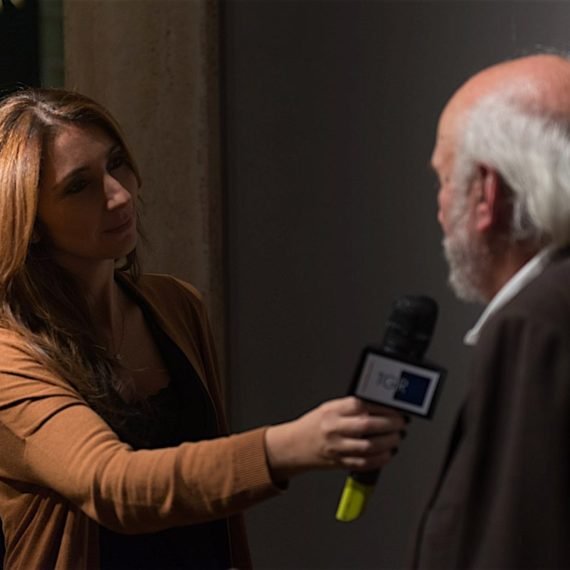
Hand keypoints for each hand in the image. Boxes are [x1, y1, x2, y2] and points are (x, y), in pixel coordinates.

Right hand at [264, 396, 406, 481]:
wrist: (293, 447)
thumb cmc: (313, 425)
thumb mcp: (328, 408)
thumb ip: (351, 406)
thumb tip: (379, 405)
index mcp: (332, 412)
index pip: (361, 405)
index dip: (382, 406)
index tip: (395, 408)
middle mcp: (334, 429)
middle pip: (367, 425)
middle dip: (390, 424)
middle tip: (401, 423)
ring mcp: (337, 448)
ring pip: (369, 446)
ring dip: (389, 442)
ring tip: (397, 437)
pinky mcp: (340, 463)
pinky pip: (364, 463)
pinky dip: (380, 459)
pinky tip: (388, 453)